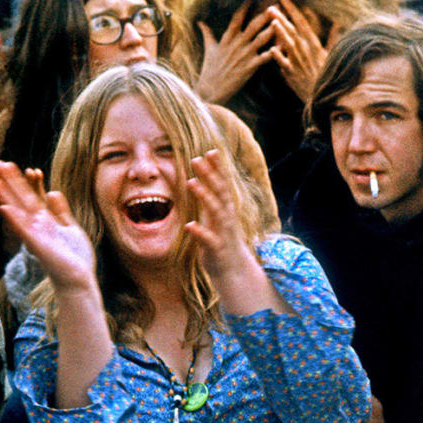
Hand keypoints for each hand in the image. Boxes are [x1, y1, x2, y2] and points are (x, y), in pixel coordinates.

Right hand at [0, 162, 95, 292]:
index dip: (28, 182)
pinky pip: (23, 230)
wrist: (78, 278)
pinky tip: (4, 207)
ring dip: (7, 196)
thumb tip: (53, 191)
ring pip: (19, 211)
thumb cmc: (74, 257)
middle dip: (12, 182)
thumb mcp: (70, 228)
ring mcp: (35, 234)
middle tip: (0, 163)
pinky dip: (14, 219)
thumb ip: (61, 211)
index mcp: (46, 221)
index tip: (23, 166)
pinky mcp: (37, 245)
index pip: (34, 197)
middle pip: (22, 199)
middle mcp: (37, 225)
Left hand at [185, 150, 255, 283]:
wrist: (232, 271)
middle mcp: (227, 218)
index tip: (210, 151)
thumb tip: (199, 178)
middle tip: (197, 159)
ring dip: (205, 197)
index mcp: (226, 209)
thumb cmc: (220, 242)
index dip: (218, 168)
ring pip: (216, 212)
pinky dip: (200, 232)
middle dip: (210, 176)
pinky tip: (189, 225)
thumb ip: (208, 199)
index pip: (223, 184)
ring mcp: (223, 233)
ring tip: (192, 183)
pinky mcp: (217, 249)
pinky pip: (209, 239)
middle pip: (220, 193)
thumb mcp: (214, 217)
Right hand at [194, 2, 275, 103]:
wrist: (210, 89)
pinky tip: (283, 47)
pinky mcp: (250, 68)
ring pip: (261, 39)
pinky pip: (265, 58)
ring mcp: (244, 55)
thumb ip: (207, 33)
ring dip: (272, 30)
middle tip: (275, 7)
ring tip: (281, 22)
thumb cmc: (209, 69)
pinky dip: (274, 52)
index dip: (244, 7)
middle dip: (264, 15)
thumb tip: (200, 22)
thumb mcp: (209, 49)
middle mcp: (236, 44)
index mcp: (227, 38)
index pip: (236, 18)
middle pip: (252, 26)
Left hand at [267, 0, 327, 102]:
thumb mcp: (331, 55)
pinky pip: (284, 64)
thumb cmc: (327, 76)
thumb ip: (332, 38)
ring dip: (281, 32)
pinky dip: (279, 56)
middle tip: (271, 7)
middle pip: (293, 31)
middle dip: (283, 18)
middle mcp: (307, 51)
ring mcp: (299, 62)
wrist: (326, 97)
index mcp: (315, 45)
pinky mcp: (292, 74)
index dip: (292, 9)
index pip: (302, 22)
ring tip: (273, 21)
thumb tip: (337, 24)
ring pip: (289, 44)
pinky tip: (272, 49)